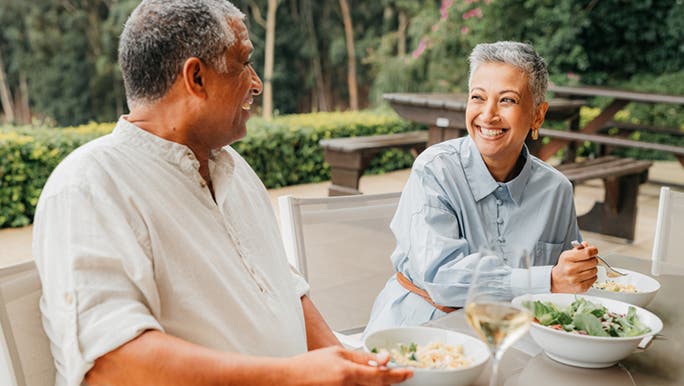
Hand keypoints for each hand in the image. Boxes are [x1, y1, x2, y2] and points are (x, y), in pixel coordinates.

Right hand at [282, 346, 412, 385]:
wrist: (289, 379)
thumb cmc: (309, 365)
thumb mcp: (337, 353)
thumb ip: (362, 357)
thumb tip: (384, 358)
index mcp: (349, 374)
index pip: (381, 377)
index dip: (398, 375)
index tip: (410, 373)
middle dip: (388, 380)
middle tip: (396, 372)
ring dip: (375, 383)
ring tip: (368, 373)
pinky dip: (364, 385)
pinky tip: (361, 379)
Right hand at [551, 241, 597, 292]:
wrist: (556, 281)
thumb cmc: (564, 266)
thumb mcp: (568, 255)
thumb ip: (579, 249)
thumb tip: (587, 245)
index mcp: (567, 258)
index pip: (588, 253)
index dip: (594, 250)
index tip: (594, 251)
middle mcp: (570, 269)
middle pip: (593, 261)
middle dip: (593, 260)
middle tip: (588, 261)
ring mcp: (575, 279)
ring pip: (595, 270)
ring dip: (592, 269)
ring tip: (585, 269)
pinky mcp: (581, 287)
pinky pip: (594, 278)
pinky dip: (592, 276)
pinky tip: (585, 276)